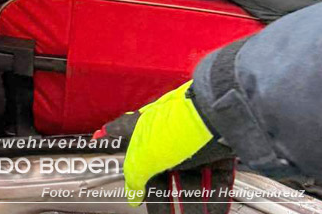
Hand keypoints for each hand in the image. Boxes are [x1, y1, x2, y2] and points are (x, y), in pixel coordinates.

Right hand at [94, 81, 235, 213]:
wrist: (221, 116)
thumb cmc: (178, 125)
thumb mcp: (145, 155)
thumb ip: (134, 176)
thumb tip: (131, 195)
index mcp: (143, 130)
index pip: (120, 132)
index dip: (110, 136)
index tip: (100, 139)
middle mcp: (166, 134)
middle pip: (160, 171)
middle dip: (162, 198)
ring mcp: (193, 141)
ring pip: (189, 179)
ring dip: (192, 204)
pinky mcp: (218, 150)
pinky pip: (214, 179)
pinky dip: (214, 198)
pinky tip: (213, 211)